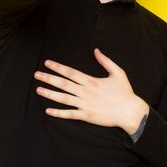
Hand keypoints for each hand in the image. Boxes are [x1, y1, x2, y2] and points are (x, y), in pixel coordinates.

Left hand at [34, 49, 148, 134]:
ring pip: (63, 99)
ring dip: (50, 94)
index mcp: (91, 81)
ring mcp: (85, 105)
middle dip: (49, 78)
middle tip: (36, 74)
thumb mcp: (118, 72)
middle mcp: (86, 92)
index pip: (70, 72)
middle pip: (63, 84)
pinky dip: (58, 113)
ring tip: (38, 89)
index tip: (47, 63)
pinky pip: (70, 114)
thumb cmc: (125, 92)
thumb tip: (96, 50)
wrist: (130, 112)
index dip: (58, 67)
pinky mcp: (87, 116)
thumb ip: (106, 61)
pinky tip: (48, 110)